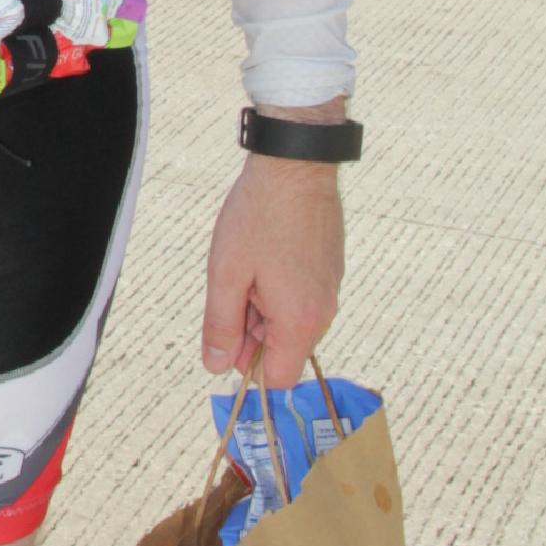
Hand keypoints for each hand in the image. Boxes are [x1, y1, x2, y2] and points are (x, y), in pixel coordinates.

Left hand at [201, 155, 343, 388]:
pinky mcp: (330, 271)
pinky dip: (278, 288)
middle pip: (282, 349)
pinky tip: (263, 255)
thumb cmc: (259, 216)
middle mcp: (323, 314)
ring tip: (246, 265)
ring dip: (263, 306)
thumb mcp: (226, 274)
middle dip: (251, 330)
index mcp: (299, 323)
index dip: (246, 366)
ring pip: (290, 321)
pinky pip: (302, 298)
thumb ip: (221, 326)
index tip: (226, 337)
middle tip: (231, 286)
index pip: (278, 379)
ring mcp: (330, 291)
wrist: (296, 167)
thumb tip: (216, 366)